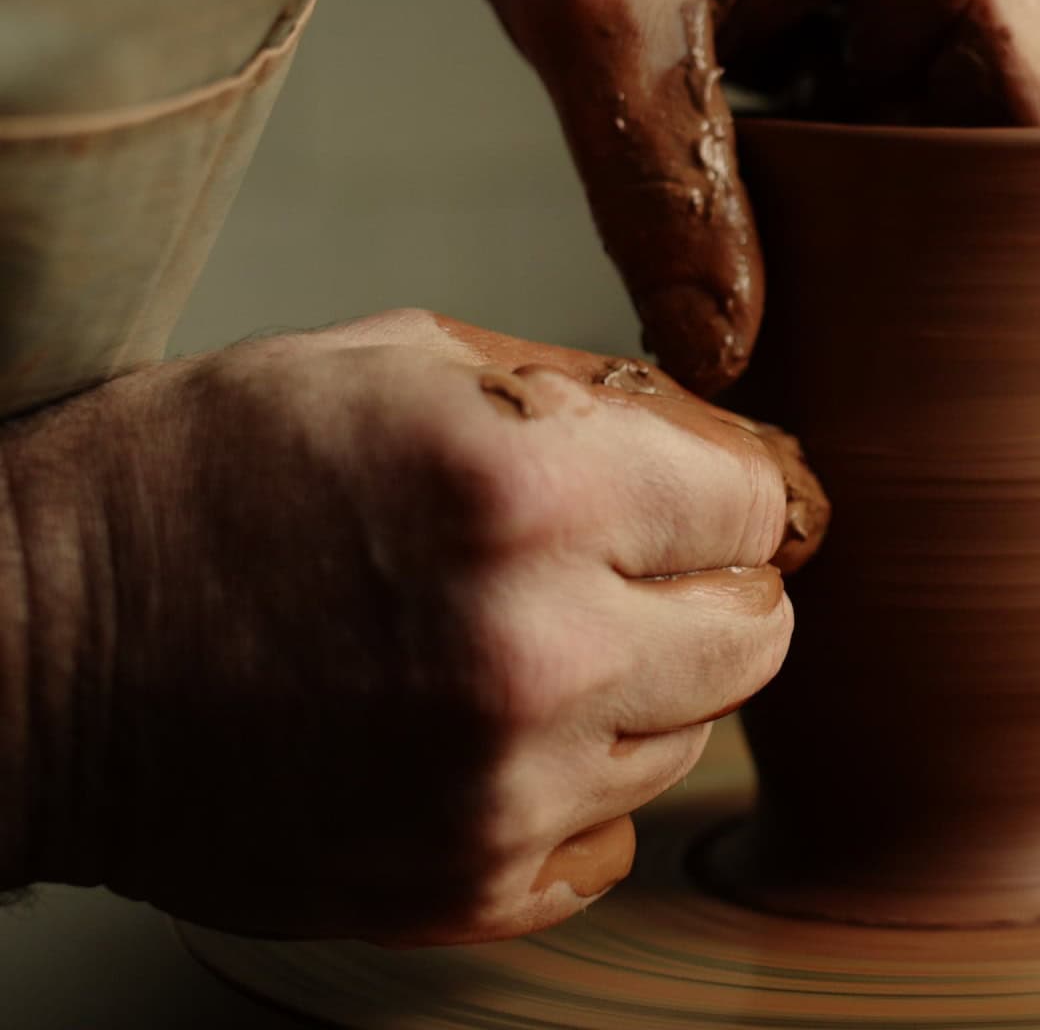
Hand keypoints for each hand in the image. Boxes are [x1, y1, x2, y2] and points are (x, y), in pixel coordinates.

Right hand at [0, 310, 825, 941]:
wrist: (24, 656)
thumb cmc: (196, 484)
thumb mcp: (396, 361)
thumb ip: (588, 401)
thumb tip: (730, 449)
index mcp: (534, 495)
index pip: (757, 505)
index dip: (716, 492)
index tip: (675, 498)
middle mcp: (540, 651)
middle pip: (757, 636)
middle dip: (702, 592)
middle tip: (611, 573)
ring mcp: (506, 788)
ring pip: (692, 737)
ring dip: (634, 691)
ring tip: (506, 645)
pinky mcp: (465, 887)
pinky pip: (610, 837)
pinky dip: (570, 789)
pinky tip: (474, 734)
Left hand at [342, 0, 1039, 393]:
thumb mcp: (600, 26)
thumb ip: (662, 196)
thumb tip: (721, 358)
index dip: (1022, 236)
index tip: (970, 340)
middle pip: (999, 128)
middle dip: (928, 220)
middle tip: (846, 315)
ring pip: (941, 120)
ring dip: (875, 186)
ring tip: (792, 244)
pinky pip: (894, 92)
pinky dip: (839, 147)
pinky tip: (774, 186)